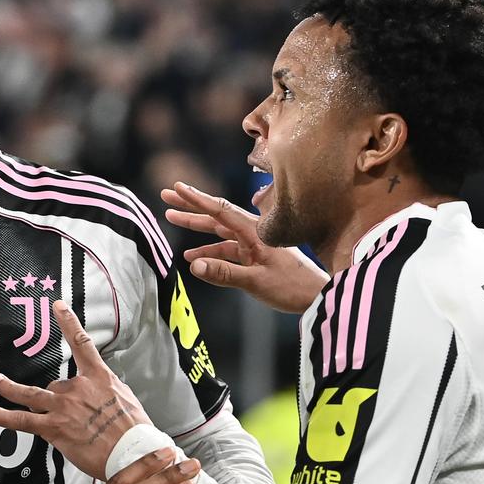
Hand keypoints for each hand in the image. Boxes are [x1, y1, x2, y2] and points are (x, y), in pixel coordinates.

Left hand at [0, 301, 148, 479]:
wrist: (135, 453)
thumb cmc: (135, 432)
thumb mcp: (125, 401)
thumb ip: (105, 392)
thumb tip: (96, 394)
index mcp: (100, 377)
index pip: (82, 343)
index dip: (68, 322)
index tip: (57, 307)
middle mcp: (78, 388)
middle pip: (55, 384)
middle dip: (58, 400)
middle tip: (68, 413)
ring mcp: (63, 406)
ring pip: (29, 394)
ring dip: (8, 387)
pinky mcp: (53, 428)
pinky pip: (19, 420)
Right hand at [162, 182, 328, 313]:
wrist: (317, 296)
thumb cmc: (292, 287)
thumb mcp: (256, 282)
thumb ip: (224, 273)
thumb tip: (193, 265)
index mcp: (254, 232)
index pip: (220, 211)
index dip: (196, 199)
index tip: (177, 187)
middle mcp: (253, 233)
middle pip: (216, 216)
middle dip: (191, 206)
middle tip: (167, 195)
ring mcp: (254, 244)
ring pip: (219, 232)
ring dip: (196, 227)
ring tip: (172, 219)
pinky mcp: (255, 257)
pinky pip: (226, 249)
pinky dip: (209, 251)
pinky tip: (194, 257)